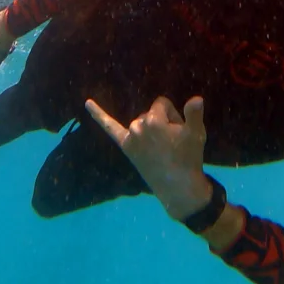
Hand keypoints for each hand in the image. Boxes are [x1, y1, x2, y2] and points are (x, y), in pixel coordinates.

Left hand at [86, 96, 212, 220]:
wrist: (178, 186)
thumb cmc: (189, 158)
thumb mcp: (196, 134)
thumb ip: (194, 113)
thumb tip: (197, 98)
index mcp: (154, 120)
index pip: (162, 104)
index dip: (173, 116)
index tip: (179, 132)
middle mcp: (138, 126)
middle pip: (151, 113)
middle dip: (162, 122)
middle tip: (172, 143)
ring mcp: (130, 137)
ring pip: (141, 122)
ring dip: (149, 129)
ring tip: (161, 148)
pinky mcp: (125, 147)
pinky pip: (109, 127)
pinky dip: (98, 114)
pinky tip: (87, 103)